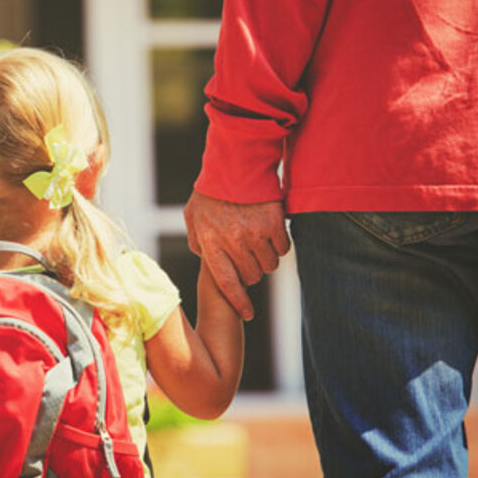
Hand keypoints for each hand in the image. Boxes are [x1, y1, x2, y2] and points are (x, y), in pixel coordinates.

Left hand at [184, 190, 289, 319]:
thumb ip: (197, 241)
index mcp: (211, 243)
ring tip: (258, 243)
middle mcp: (233, 242)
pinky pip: (283, 248)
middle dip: (250, 272)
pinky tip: (271, 233)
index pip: (227, 284)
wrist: (235, 164)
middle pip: (251, 276)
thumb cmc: (211, 192)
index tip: (247, 314)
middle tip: (247, 258)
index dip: (238, 302)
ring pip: (270, 265)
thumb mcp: (193, 217)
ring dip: (266, 259)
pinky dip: (280, 245)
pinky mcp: (274, 223)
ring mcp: (255, 233)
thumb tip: (204, 259)